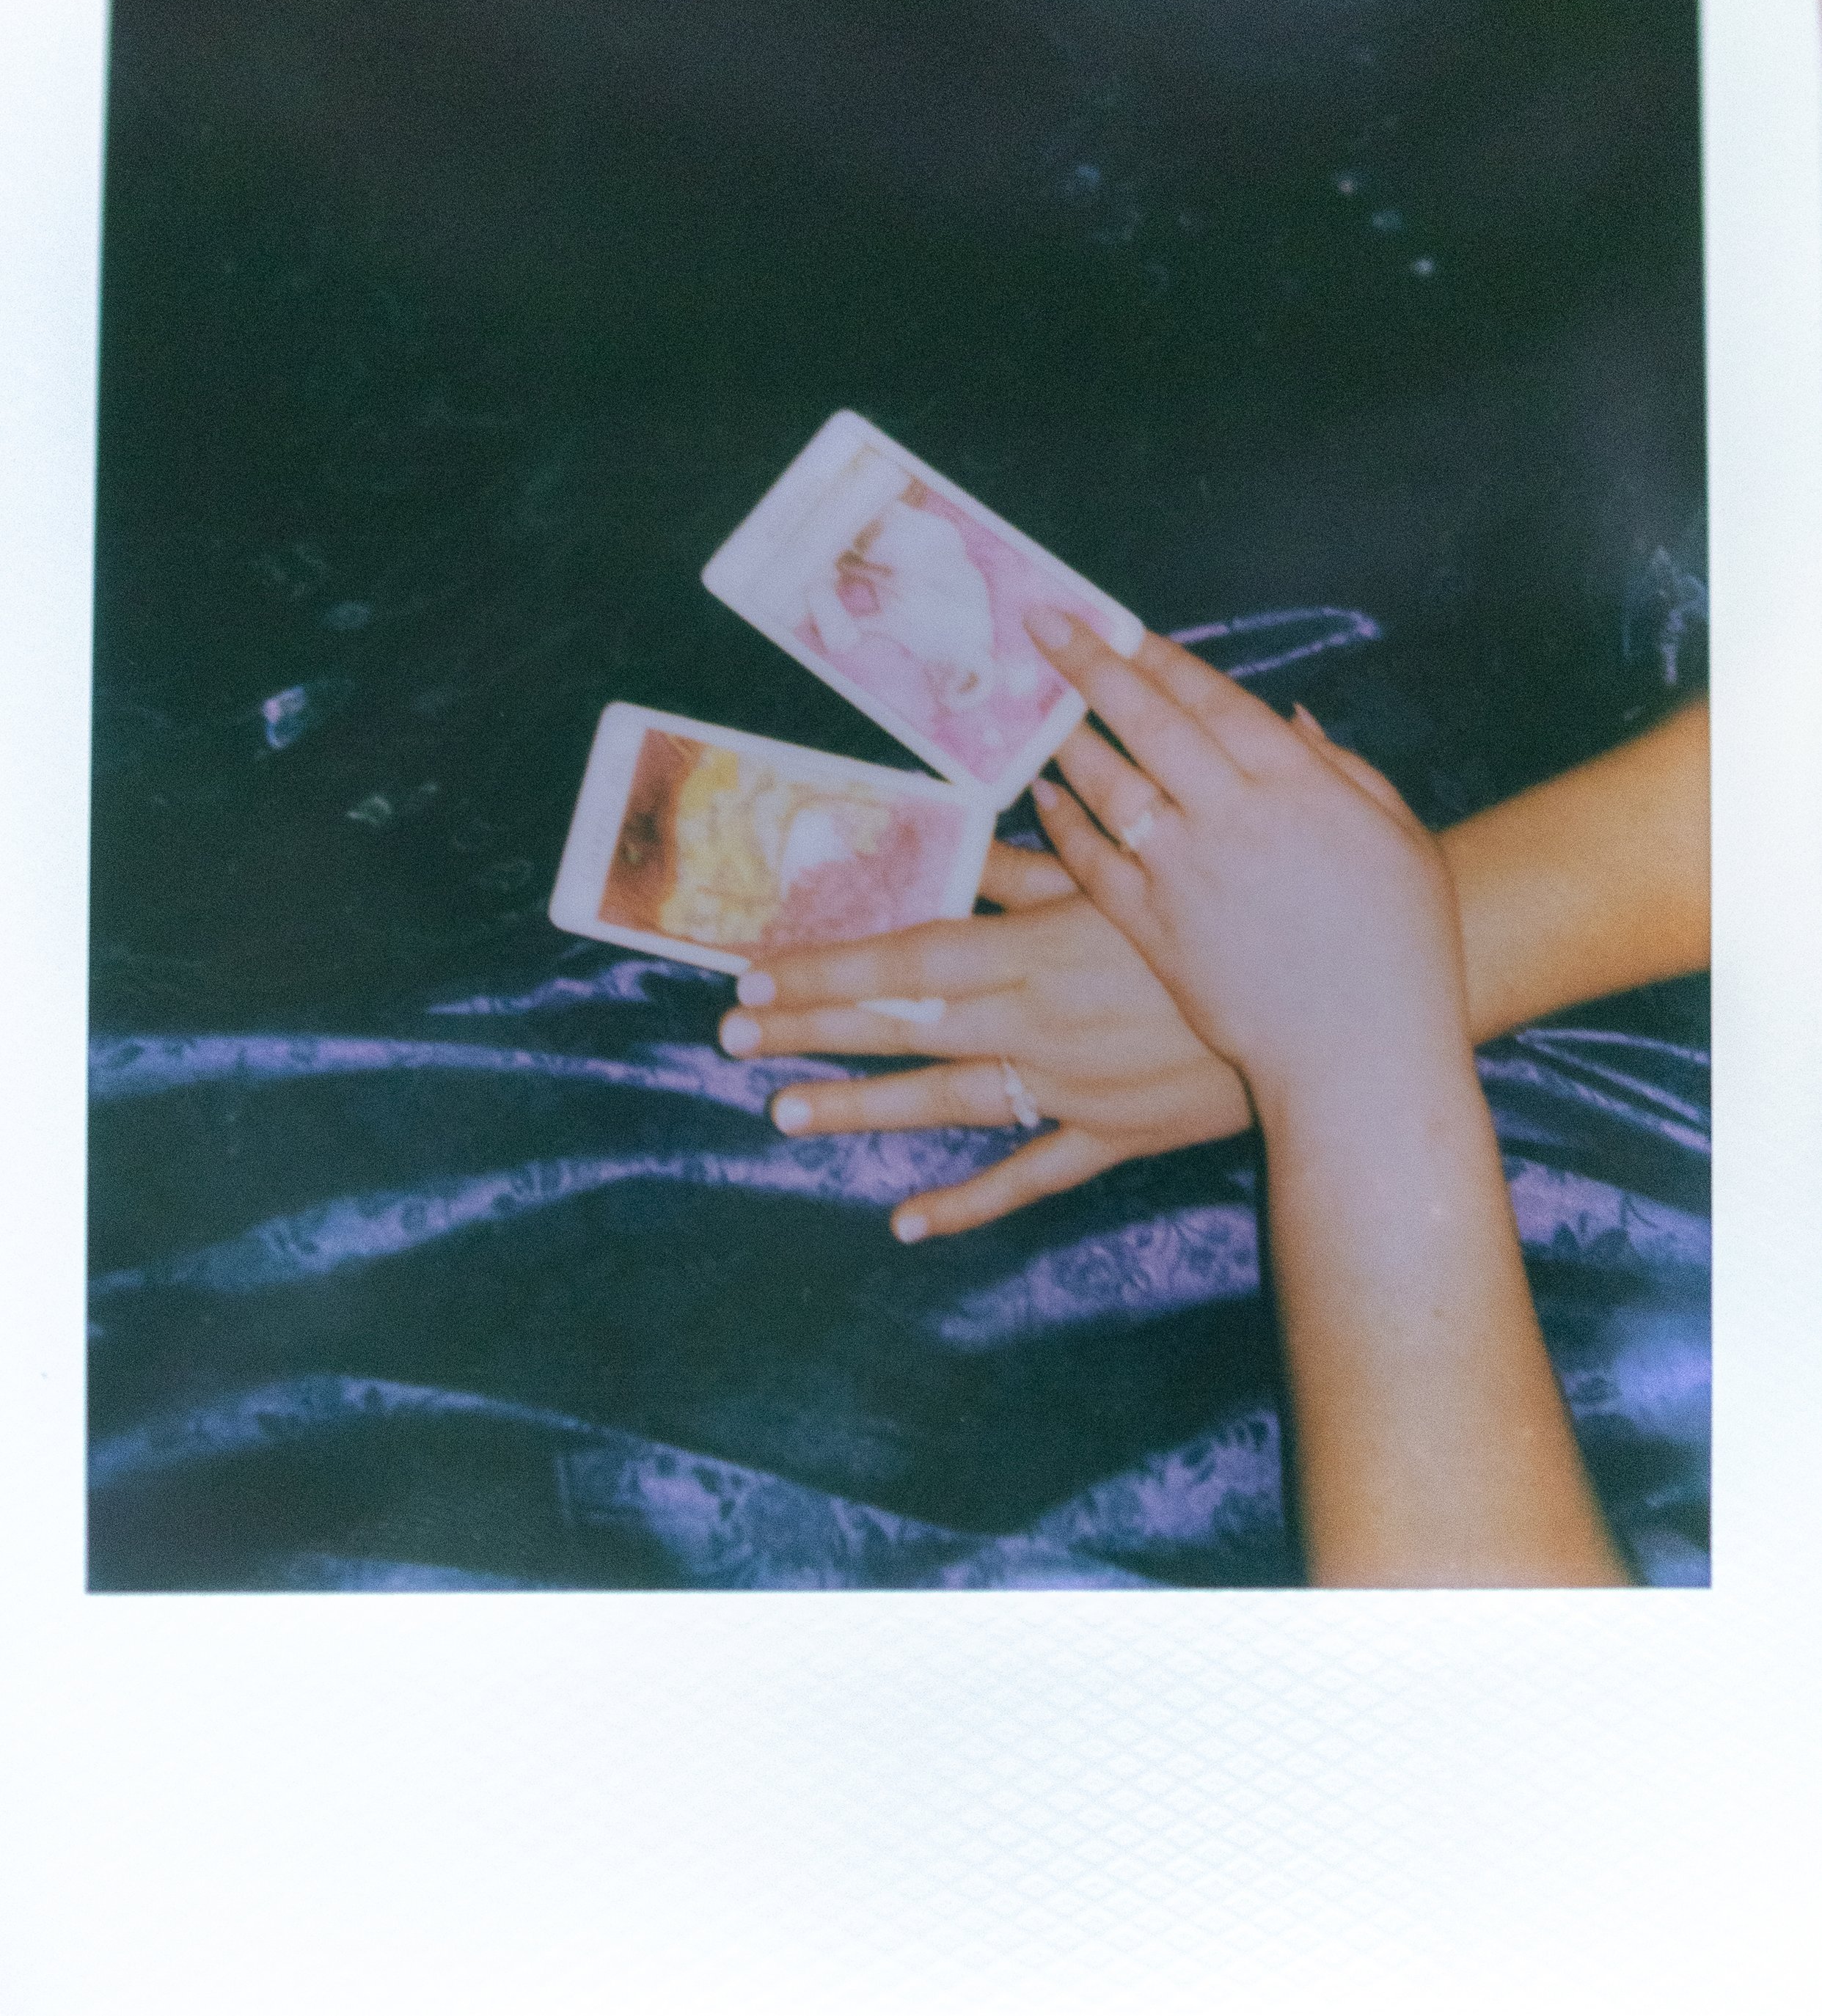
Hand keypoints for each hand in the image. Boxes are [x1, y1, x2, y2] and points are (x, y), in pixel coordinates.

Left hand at [718, 839, 1253, 1239]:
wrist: (1333, 1004)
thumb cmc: (1232, 915)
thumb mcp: (1131, 879)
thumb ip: (1038, 867)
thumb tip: (963, 841)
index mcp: (1038, 953)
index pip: (905, 960)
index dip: (823, 969)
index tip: (751, 973)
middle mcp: (1039, 1026)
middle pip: (904, 1028)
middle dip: (812, 1031)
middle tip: (731, 1038)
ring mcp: (1072, 1091)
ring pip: (946, 1104)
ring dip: (861, 1109)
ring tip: (784, 1114)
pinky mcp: (1113, 1136)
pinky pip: (1030, 1175)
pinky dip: (969, 1203)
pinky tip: (908, 1222)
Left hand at [1023, 609, 1470, 1121]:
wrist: (1362, 1052)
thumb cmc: (1402, 948)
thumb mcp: (1398, 838)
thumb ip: (1344, 770)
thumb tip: (1291, 718)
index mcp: (1298, 782)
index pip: (1213, 696)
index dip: (1159, 655)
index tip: (1118, 624)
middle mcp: (1233, 813)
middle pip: (1147, 721)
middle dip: (1092, 664)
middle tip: (1044, 625)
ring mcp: (1186, 871)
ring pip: (1110, 785)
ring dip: (1071, 742)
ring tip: (1042, 713)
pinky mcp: (1154, 928)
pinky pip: (1094, 863)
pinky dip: (1066, 825)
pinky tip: (1046, 800)